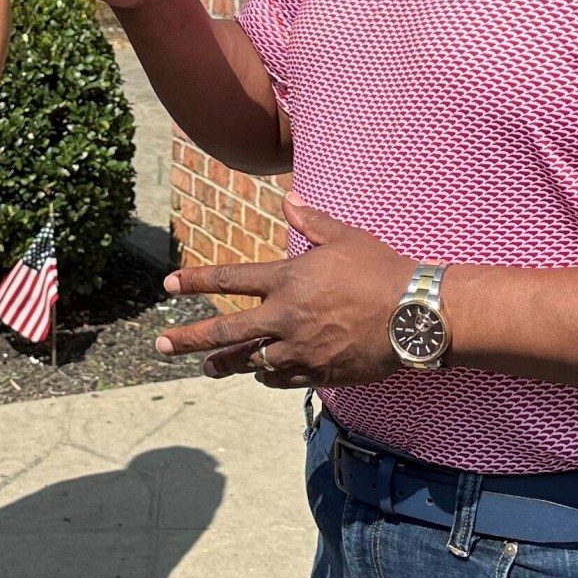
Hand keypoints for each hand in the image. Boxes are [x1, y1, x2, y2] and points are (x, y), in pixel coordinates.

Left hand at [154, 197, 419, 387]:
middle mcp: (286, 317)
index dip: (196, 281)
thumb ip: (312, 222)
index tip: (169, 286)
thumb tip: (288, 198)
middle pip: (226, 331)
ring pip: (251, 361)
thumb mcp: (345, 237)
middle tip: (162, 346)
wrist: (415, 315)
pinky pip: (281, 379)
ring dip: (226, 364)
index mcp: (288, 280)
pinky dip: (267, 376)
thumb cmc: (382, 270)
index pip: (230, 279)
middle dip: (190, 339)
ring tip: (207, 369)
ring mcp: (300, 349)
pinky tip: (260, 374)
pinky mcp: (319, 372)